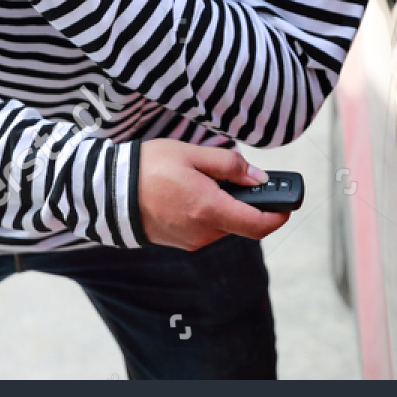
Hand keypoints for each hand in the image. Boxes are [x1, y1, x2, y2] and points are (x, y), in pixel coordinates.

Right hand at [138, 139, 290, 250]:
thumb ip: (230, 165)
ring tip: (206, 179)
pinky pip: (206, 229)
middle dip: (249, 203)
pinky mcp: (180, 242)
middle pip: (242, 224)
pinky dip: (210, 212)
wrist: (109, 190)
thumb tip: (258, 177)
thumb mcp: (194, 154)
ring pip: (224, 226)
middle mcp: (202, 232)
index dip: (278, 214)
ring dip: (227, 207)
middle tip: (244, 178)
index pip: (258, 225)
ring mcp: (190, 241)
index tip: (288, 203)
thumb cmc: (149, 167)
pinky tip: (193, 192)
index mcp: (209, 210)